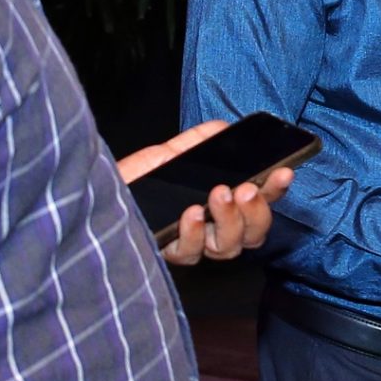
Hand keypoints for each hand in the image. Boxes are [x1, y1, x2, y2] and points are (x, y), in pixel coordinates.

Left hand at [115, 120, 293, 265]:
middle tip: (246, 190)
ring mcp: (192, 244)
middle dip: (255, 212)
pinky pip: (190, 253)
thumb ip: (199, 141)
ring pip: (228, 248)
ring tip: (218, 195)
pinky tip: (188, 213)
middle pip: (252, 234)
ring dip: (229, 221)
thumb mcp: (171, 154)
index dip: (276, 190)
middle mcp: (212, 230)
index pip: (260, 203)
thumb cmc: (135, 179)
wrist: (96, 193)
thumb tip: (223, 128)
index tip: (283, 171)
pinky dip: (193, 232)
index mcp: (221, 206)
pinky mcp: (167, 252)